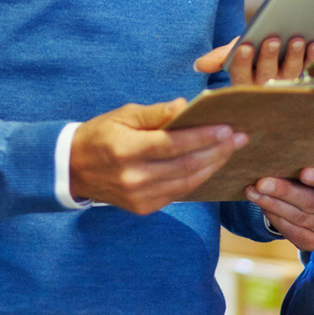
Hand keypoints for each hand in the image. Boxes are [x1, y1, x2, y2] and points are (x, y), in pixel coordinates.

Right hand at [69, 100, 247, 214]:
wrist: (73, 168)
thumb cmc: (101, 134)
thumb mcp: (123, 115)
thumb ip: (156, 113)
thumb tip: (185, 106)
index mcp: (126, 150)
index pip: (173, 144)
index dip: (203, 137)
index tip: (227, 128)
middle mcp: (133, 178)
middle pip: (185, 166)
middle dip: (217, 151)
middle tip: (240, 138)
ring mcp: (139, 197)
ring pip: (186, 182)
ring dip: (213, 166)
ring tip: (231, 150)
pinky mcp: (143, 208)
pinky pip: (178, 193)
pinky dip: (197, 179)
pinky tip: (211, 165)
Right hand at [194, 36, 313, 84]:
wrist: (267, 51)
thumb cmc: (249, 54)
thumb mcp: (232, 53)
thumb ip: (218, 57)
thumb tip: (198, 65)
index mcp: (243, 82)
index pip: (240, 73)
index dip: (242, 61)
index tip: (244, 46)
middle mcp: (265, 86)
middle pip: (267, 74)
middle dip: (269, 56)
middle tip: (272, 40)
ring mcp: (285, 82)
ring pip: (290, 73)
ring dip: (294, 56)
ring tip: (296, 39)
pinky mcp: (302, 75)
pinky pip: (308, 67)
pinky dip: (312, 55)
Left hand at [246, 168, 313, 251]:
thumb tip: (281, 153)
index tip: (303, 172)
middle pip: (313, 202)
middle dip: (284, 192)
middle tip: (261, 182)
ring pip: (298, 217)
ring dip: (272, 204)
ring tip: (253, 191)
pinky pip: (293, 231)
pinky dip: (275, 217)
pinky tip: (262, 205)